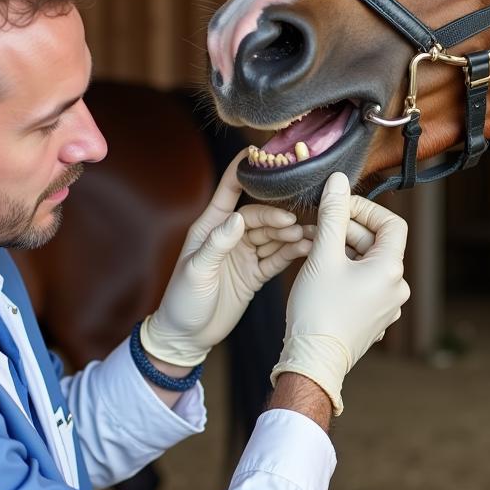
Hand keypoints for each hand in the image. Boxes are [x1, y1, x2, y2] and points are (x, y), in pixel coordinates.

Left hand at [139, 152, 310, 366]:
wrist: (186, 336)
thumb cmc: (181, 301)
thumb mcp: (196, 271)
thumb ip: (218, 243)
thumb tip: (238, 218)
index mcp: (210, 228)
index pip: (228, 192)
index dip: (242, 172)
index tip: (258, 153)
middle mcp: (229, 237)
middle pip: (258, 216)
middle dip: (276, 216)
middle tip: (293, 221)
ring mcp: (244, 254)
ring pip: (272, 236)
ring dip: (289, 234)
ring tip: (307, 235)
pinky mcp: (255, 273)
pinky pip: (277, 257)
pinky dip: (291, 252)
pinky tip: (307, 247)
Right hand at [271, 172, 409, 414]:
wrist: (312, 362)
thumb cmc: (318, 310)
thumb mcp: (322, 255)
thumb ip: (332, 214)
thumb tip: (338, 180)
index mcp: (391, 269)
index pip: (391, 223)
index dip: (365, 209)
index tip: (337, 207)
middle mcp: (396, 288)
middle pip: (377, 244)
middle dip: (347, 231)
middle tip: (317, 228)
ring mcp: (387, 307)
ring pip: (368, 265)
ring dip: (343, 252)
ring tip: (314, 252)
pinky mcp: (373, 320)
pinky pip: (363, 286)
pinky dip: (345, 274)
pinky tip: (320, 277)